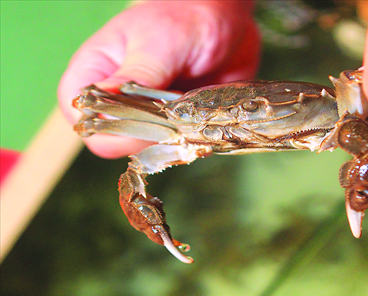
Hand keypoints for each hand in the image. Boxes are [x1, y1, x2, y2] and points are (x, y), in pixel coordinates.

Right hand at [58, 1, 259, 157]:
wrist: (227, 21)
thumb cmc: (186, 18)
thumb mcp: (159, 44)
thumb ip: (136, 78)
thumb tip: (104, 112)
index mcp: (97, 70)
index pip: (82, 115)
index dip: (106, 127)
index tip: (140, 119)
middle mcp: (117, 96)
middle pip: (113, 139)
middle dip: (145, 134)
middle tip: (176, 115)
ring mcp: (147, 112)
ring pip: (145, 146)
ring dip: (170, 138)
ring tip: (191, 113)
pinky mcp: (173, 122)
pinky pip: (174, 145)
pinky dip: (188, 139)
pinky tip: (201, 120)